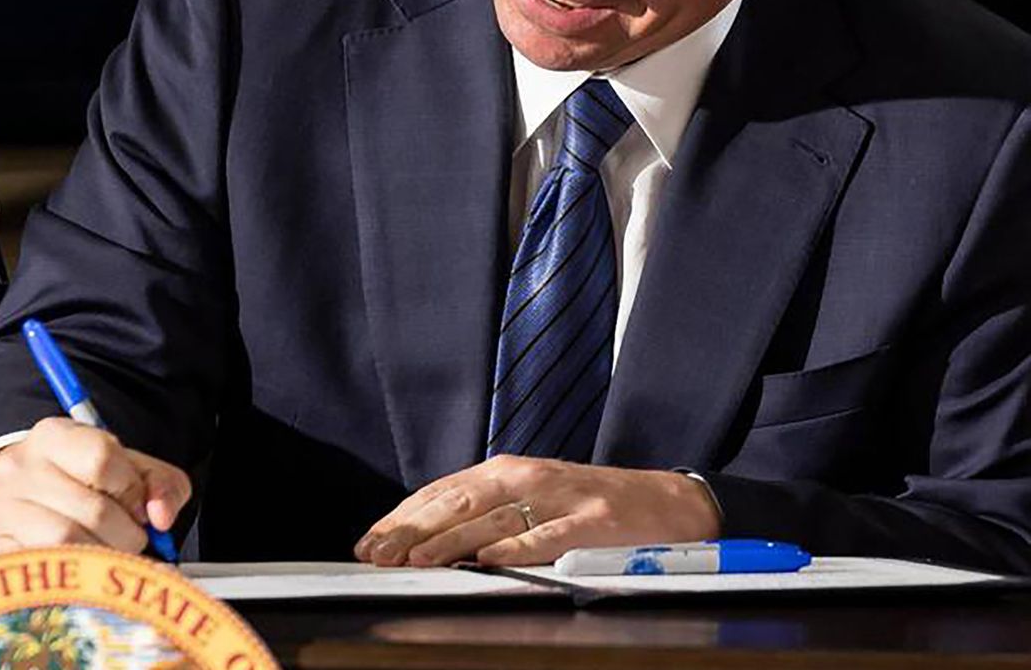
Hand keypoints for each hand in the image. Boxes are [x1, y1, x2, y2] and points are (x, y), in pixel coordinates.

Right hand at [0, 417, 189, 554]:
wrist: (10, 501)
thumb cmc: (74, 483)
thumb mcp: (122, 467)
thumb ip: (159, 483)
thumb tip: (162, 517)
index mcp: (53, 436)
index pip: (102, 458)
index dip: (131, 489)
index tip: (136, 504)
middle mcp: (19, 468)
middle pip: (95, 510)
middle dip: (127, 533)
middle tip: (126, 537)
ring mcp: (2, 511)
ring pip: (70, 543)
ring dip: (103, 557)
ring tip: (105, 553)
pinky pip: (48, 570)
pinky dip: (76, 577)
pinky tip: (81, 570)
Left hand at [353, 456, 720, 566]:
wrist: (665, 502)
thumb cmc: (586, 505)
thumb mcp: (528, 498)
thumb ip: (482, 513)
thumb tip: (423, 539)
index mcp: (503, 472)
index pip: (439, 493)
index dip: (400, 519)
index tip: (367, 543)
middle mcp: (524, 477)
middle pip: (456, 504)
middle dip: (411, 532)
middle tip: (378, 556)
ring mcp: (559, 498)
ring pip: (493, 519)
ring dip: (450, 540)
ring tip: (416, 560)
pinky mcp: (592, 522)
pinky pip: (549, 537)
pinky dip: (517, 549)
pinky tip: (487, 562)